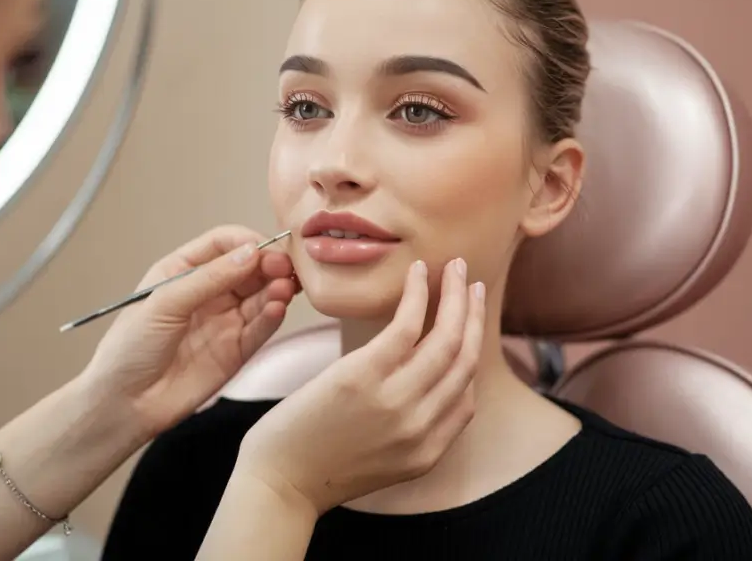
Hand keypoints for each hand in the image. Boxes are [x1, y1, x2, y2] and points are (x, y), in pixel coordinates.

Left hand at [79, 225, 298, 438]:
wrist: (124, 404)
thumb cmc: (130, 349)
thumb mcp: (164, 303)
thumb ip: (209, 278)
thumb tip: (251, 253)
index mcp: (182, 271)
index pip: (223, 244)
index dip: (247, 243)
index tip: (266, 248)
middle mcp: (207, 292)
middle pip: (248, 268)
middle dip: (269, 265)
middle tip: (286, 268)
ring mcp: (224, 321)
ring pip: (260, 297)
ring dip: (276, 290)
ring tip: (285, 289)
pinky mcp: (236, 350)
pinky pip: (260, 328)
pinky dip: (272, 317)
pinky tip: (278, 309)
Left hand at [233, 258, 484, 514]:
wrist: (277, 485)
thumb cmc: (316, 468)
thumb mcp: (379, 462)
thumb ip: (408, 433)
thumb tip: (417, 390)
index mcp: (427, 452)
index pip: (467, 397)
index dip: (470, 354)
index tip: (467, 323)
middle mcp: (421, 427)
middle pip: (465, 360)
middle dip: (473, 315)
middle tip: (471, 282)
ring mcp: (397, 402)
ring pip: (445, 338)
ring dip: (454, 296)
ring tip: (453, 266)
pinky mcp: (364, 376)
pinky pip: (406, 326)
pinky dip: (418, 294)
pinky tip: (418, 273)